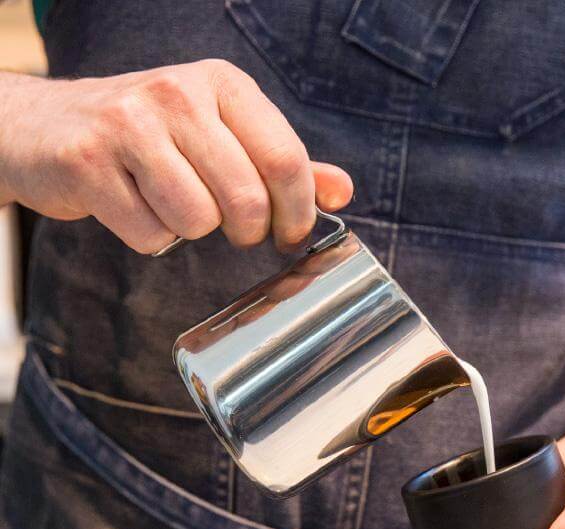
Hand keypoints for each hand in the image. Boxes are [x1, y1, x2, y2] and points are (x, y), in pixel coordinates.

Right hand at [0, 61, 351, 252]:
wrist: (49, 126)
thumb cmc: (151, 135)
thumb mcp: (223, 133)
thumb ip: (282, 163)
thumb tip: (342, 192)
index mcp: (222, 83)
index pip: (285, 160)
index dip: (298, 213)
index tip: (291, 235)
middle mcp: (177, 93)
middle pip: (246, 199)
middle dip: (248, 232)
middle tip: (234, 228)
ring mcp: (128, 124)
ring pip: (197, 220)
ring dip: (191, 230)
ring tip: (171, 204)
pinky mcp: (88, 161)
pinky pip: (149, 234)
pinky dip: (149, 237)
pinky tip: (134, 205)